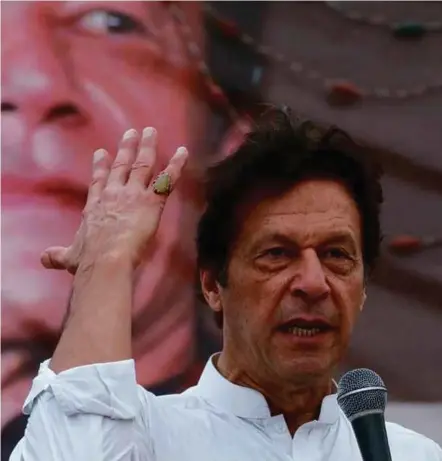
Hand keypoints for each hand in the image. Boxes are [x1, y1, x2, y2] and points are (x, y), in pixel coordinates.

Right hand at [40, 127, 187, 272]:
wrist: (105, 260)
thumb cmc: (88, 260)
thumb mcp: (69, 257)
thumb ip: (58, 255)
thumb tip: (44, 259)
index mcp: (95, 206)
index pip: (98, 181)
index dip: (101, 166)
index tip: (102, 152)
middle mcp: (113, 194)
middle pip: (121, 165)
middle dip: (127, 147)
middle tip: (131, 132)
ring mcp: (133, 195)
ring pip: (142, 165)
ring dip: (148, 147)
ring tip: (151, 132)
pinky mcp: (151, 202)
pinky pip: (166, 179)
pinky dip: (176, 165)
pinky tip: (184, 152)